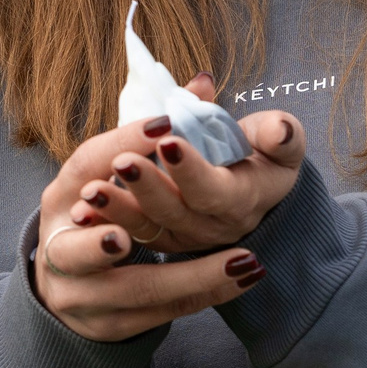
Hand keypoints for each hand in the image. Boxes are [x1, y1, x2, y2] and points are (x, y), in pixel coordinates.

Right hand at [29, 95, 288, 341]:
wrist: (72, 282)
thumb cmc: (98, 207)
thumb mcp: (116, 165)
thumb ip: (162, 125)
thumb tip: (205, 82)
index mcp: (59, 196)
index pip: (85, 164)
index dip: (122, 145)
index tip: (165, 126)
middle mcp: (59, 246)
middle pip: (78, 249)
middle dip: (105, 239)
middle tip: (131, 233)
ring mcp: (82, 294)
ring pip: (135, 290)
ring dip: (189, 276)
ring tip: (240, 260)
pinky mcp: (114, 324)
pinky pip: (165, 311)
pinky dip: (206, 294)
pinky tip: (244, 277)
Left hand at [73, 79, 306, 254]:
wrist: (256, 189)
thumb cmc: (266, 156)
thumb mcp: (283, 144)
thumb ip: (283, 135)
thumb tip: (279, 130)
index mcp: (241, 200)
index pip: (215, 191)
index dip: (191, 169)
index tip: (168, 140)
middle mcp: (212, 226)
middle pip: (176, 212)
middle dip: (147, 187)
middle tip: (122, 161)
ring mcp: (184, 236)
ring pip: (148, 227)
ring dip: (117, 209)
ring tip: (90, 191)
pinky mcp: (161, 237)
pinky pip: (132, 232)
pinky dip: (106, 221)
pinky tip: (83, 206)